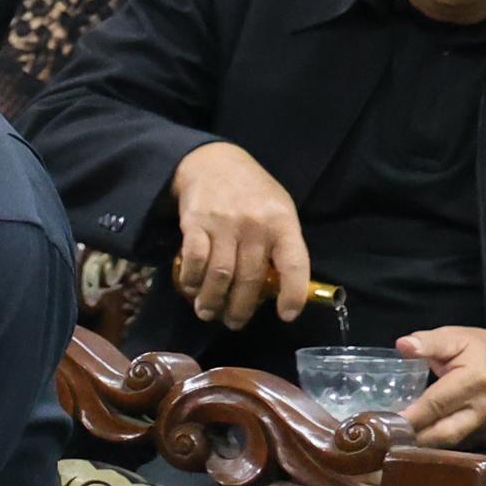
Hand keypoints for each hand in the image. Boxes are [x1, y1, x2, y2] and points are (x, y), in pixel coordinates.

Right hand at [170, 141, 309, 327]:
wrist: (212, 161)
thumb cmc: (252, 191)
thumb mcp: (278, 210)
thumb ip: (280, 244)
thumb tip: (278, 287)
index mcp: (283, 223)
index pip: (294, 264)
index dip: (292, 294)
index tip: (286, 316)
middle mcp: (255, 226)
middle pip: (250, 278)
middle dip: (241, 308)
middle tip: (234, 323)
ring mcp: (224, 224)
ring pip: (220, 275)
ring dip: (213, 301)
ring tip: (208, 313)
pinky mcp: (195, 223)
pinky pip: (194, 260)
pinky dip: (191, 279)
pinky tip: (191, 288)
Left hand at [398, 325, 485, 446]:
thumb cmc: (483, 348)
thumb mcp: (456, 337)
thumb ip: (429, 342)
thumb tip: (402, 345)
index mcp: (473, 380)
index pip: (436, 404)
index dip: (411, 416)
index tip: (385, 424)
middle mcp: (484, 408)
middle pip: (444, 433)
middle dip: (414, 438)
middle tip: (386, 439)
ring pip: (453, 444)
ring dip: (426, 445)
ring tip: (398, 442)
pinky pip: (465, 445)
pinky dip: (443, 446)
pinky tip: (423, 441)